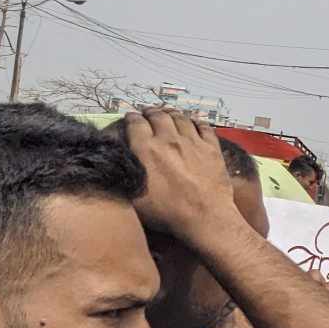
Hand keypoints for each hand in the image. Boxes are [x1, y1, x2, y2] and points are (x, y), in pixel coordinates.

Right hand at [123, 108, 240, 243]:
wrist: (205, 216)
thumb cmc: (165, 211)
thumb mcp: (133, 196)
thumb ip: (124, 174)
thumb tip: (117, 162)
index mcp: (145, 149)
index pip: (135, 123)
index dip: (132, 117)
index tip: (131, 116)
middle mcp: (168, 139)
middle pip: (159, 116)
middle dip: (151, 111)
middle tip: (149, 112)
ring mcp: (193, 142)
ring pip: (181, 118)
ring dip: (172, 113)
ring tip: (169, 112)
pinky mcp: (212, 148)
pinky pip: (204, 127)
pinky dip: (197, 122)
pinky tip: (195, 122)